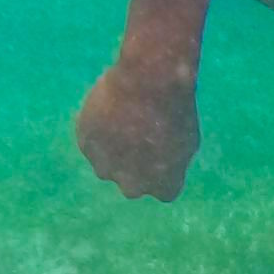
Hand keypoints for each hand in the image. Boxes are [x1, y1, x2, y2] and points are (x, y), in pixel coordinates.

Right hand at [75, 60, 200, 201]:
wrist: (148, 84)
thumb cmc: (176, 111)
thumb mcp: (187, 142)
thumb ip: (169, 162)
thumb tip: (156, 164)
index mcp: (163, 189)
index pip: (162, 188)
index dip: (162, 165)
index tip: (163, 145)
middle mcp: (132, 188)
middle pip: (132, 181)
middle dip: (135, 162)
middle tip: (140, 133)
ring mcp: (105, 168)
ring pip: (109, 162)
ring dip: (115, 147)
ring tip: (125, 118)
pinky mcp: (86, 146)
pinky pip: (93, 141)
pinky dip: (98, 129)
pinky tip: (109, 111)